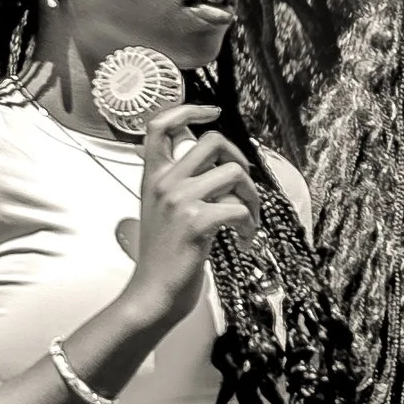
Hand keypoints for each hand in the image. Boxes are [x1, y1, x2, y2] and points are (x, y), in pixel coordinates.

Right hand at [127, 102, 257, 328]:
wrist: (152, 293)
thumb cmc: (162, 258)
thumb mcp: (159, 212)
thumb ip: (177, 186)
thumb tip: (216, 171)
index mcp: (152, 177)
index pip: (160, 125)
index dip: (189, 110)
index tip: (211, 112)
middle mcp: (163, 182)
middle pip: (212, 142)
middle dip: (239, 160)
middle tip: (243, 186)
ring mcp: (179, 200)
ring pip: (233, 173)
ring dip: (251, 197)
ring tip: (247, 221)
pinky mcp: (196, 222)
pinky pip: (239, 208)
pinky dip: (250, 225)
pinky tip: (243, 240)